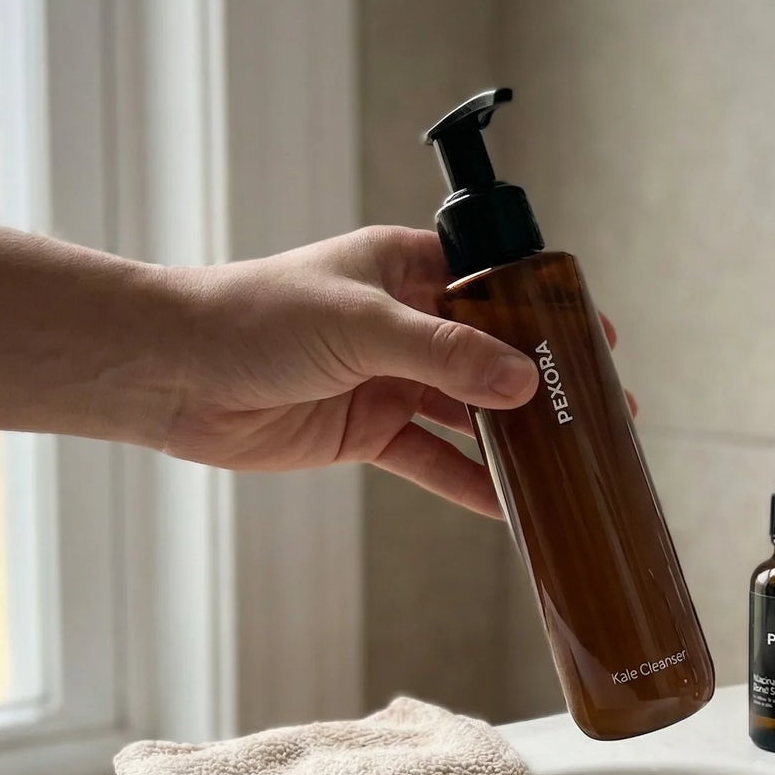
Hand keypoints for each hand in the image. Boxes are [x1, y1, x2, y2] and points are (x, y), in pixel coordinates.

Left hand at [166, 226, 616, 515]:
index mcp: (405, 269)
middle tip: (601, 412)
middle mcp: (404, 322)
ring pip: (468, 411)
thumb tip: (522, 380)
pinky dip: (468, 480)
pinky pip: (432, 458)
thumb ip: (444, 353)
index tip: (598, 341)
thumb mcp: (362, 324)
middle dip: (543, 382)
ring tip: (570, 462)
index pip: (495, 283)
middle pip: (491, 352)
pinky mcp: (367, 431)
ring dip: (513, 436)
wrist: (173, 374)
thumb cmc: (255, 318)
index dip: (547, 311)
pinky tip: (508, 504)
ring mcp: (388, 379)